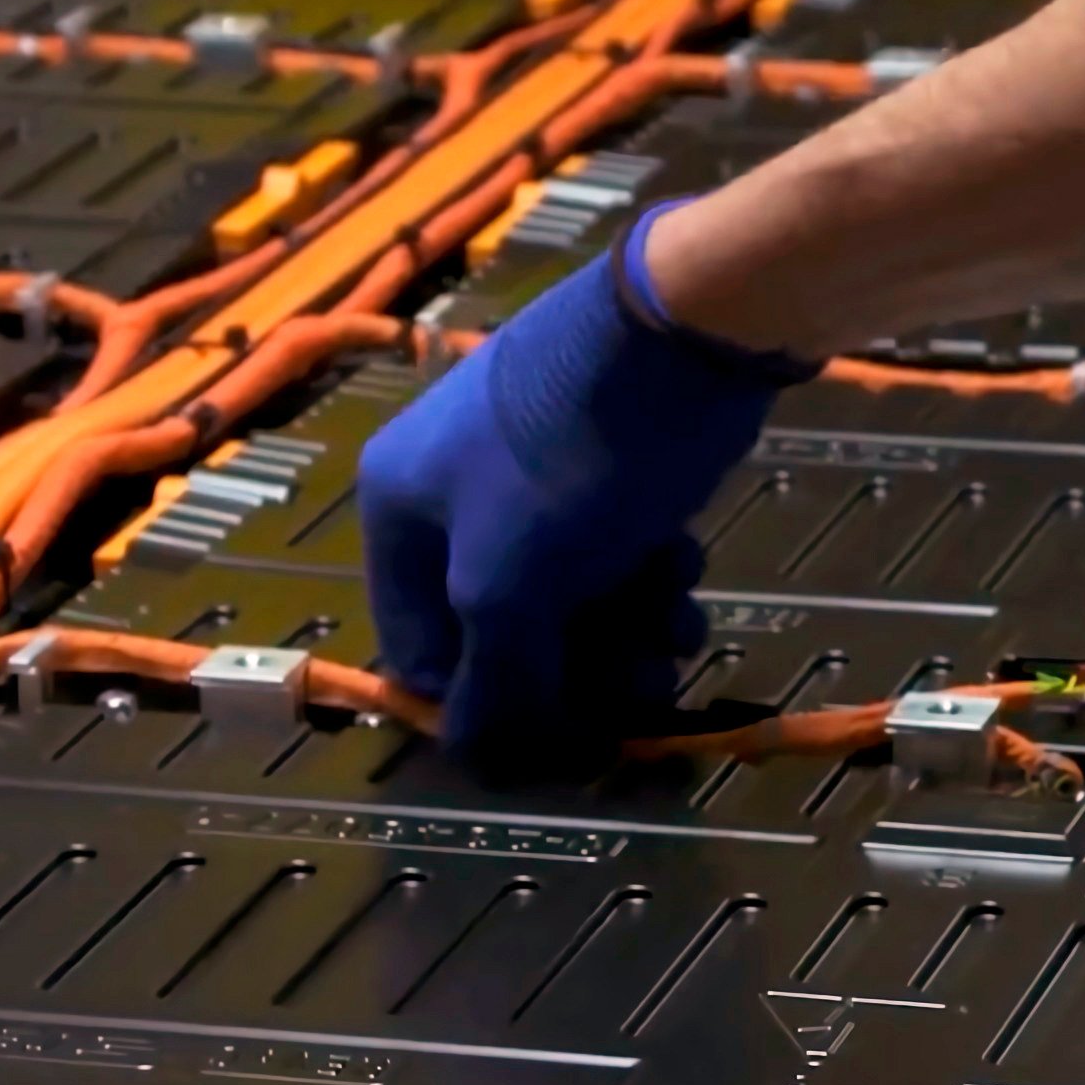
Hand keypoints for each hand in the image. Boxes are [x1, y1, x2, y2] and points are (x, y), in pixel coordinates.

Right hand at [359, 204, 809, 770]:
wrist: (684, 328)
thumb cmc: (570, 458)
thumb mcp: (512, 584)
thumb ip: (494, 680)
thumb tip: (473, 756)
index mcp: (399, 508)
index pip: (420, 650)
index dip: (488, 703)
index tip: (560, 736)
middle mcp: (452, 491)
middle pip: (507, 630)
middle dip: (580, 667)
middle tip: (642, 685)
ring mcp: (530, 473)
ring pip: (572, 597)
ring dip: (627, 630)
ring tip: (675, 626)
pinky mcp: (599, 459)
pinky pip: (612, 550)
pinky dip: (650, 575)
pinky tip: (685, 569)